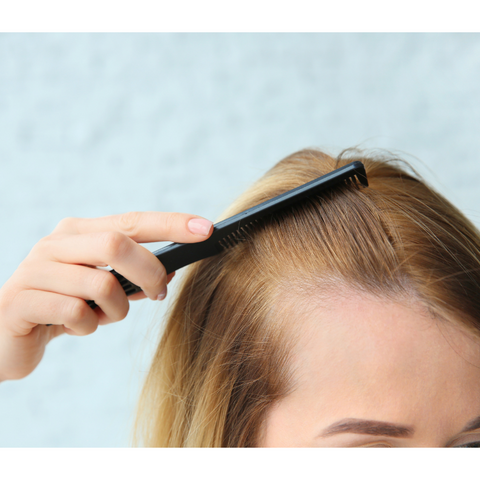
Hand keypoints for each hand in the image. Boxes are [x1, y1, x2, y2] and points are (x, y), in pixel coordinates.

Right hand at [0, 211, 212, 380]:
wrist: (5, 332)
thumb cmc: (64, 305)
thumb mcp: (101, 287)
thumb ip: (131, 276)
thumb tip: (170, 274)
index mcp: (79, 232)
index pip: (133, 221)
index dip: (171, 224)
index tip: (206, 229)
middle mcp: (57, 243)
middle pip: (117, 244)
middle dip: (150, 272)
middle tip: (159, 294)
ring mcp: (36, 269)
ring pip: (101, 284)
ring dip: (116, 310)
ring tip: (103, 317)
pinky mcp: (21, 300)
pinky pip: (76, 314)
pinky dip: (89, 327)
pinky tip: (77, 327)